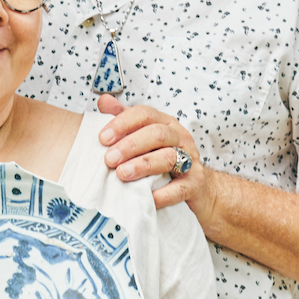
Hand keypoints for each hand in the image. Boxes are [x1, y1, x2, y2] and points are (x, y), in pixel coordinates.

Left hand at [97, 95, 214, 219]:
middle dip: (130, 145)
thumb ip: (124, 119)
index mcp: (165, 123)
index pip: (144, 114)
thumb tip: (103, 101)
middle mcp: (179, 137)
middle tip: (109, 159)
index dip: (122, 124)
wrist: (196, 186)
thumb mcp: (144, 136)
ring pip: (168, 157)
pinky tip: (146, 197)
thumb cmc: (163, 159)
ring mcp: (190, 159)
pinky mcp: (196, 183)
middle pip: (157, 134)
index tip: (102, 138)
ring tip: (122, 174)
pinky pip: (180, 188)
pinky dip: (163, 194)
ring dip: (143, 165)